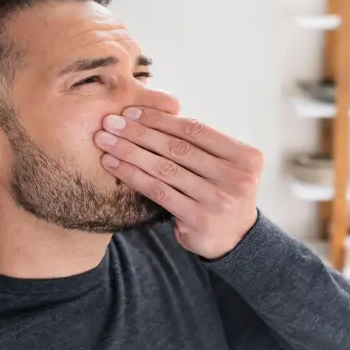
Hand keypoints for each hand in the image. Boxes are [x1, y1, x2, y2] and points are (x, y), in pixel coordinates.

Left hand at [95, 106, 262, 258]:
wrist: (236, 238)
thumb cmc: (220, 191)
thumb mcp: (224, 164)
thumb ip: (200, 144)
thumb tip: (151, 112)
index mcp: (245, 156)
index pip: (195, 130)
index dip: (160, 119)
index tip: (131, 111)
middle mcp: (236, 177)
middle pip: (178, 148)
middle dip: (139, 132)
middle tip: (110, 122)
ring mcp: (218, 199)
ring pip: (165, 169)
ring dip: (130, 152)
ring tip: (105, 141)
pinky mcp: (199, 219)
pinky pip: (158, 191)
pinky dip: (133, 175)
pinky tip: (113, 165)